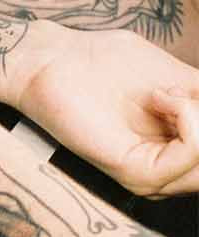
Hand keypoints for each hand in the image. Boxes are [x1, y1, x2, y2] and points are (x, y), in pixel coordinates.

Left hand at [15, 28, 198, 196]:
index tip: (192, 92)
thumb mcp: (175, 76)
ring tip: (167, 92)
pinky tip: (163, 99)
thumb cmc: (101, 62)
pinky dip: (191, 120)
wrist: (51, 58)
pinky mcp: (133, 172)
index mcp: (178, 152)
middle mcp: (169, 172)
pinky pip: (188, 159)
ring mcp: (152, 177)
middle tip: (179, 90)